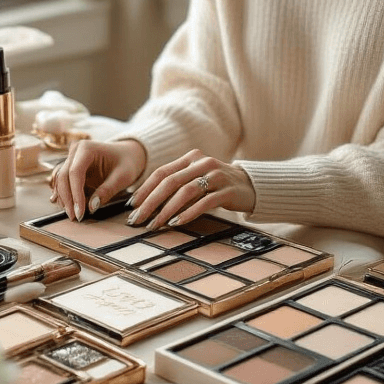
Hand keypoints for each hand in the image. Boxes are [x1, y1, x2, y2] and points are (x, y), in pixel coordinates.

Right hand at [49, 138, 146, 220]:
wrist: (127, 155)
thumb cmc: (127, 163)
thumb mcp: (123, 177)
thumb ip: (107, 191)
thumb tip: (91, 207)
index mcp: (87, 149)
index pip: (75, 172)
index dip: (75, 194)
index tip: (80, 213)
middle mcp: (75, 152)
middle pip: (63, 177)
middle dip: (67, 199)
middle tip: (75, 217)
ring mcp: (71, 160)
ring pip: (60, 181)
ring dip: (65, 199)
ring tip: (74, 215)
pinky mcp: (71, 169)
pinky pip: (63, 183)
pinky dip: (66, 196)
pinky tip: (69, 207)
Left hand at [127, 149, 254, 229]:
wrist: (251, 186)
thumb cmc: (217, 186)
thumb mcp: (197, 179)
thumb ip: (177, 184)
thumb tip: (147, 203)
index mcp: (191, 158)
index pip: (162, 172)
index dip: (144, 189)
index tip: (131, 206)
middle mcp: (202, 163)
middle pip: (170, 182)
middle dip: (150, 202)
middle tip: (138, 220)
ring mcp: (216, 175)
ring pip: (185, 192)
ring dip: (166, 210)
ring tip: (155, 224)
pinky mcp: (227, 190)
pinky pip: (204, 202)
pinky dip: (188, 213)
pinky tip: (176, 223)